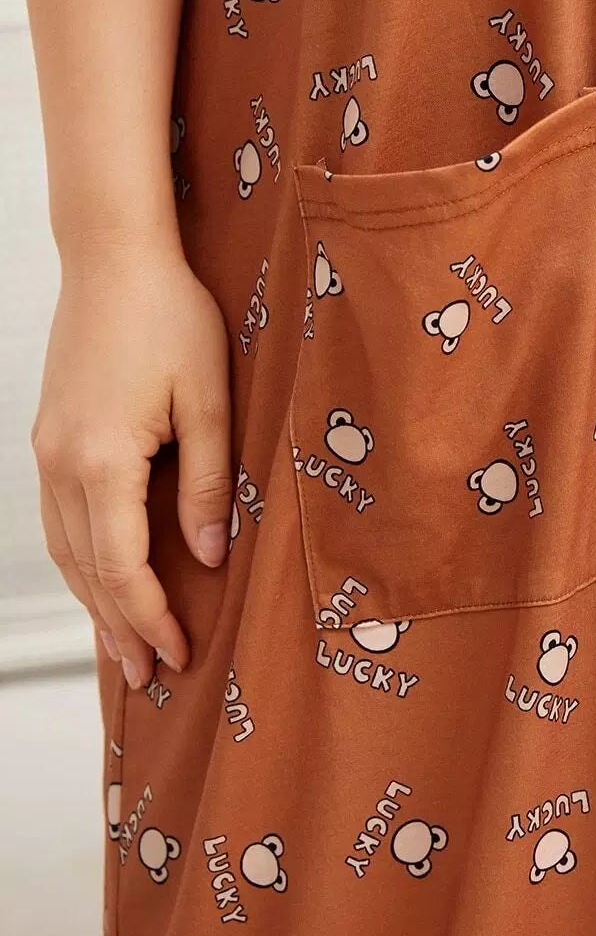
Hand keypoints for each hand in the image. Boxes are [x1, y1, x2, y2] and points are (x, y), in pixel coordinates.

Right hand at [30, 241, 232, 687]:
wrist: (115, 259)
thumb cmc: (171, 317)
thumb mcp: (208, 399)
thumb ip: (206, 482)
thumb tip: (207, 556)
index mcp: (101, 460)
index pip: (122, 567)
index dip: (151, 616)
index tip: (180, 653)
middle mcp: (60, 464)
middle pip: (88, 570)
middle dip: (121, 627)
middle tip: (153, 675)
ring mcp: (47, 451)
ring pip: (66, 551)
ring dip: (95, 602)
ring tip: (125, 648)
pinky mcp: (50, 437)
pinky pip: (60, 520)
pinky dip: (82, 561)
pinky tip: (101, 581)